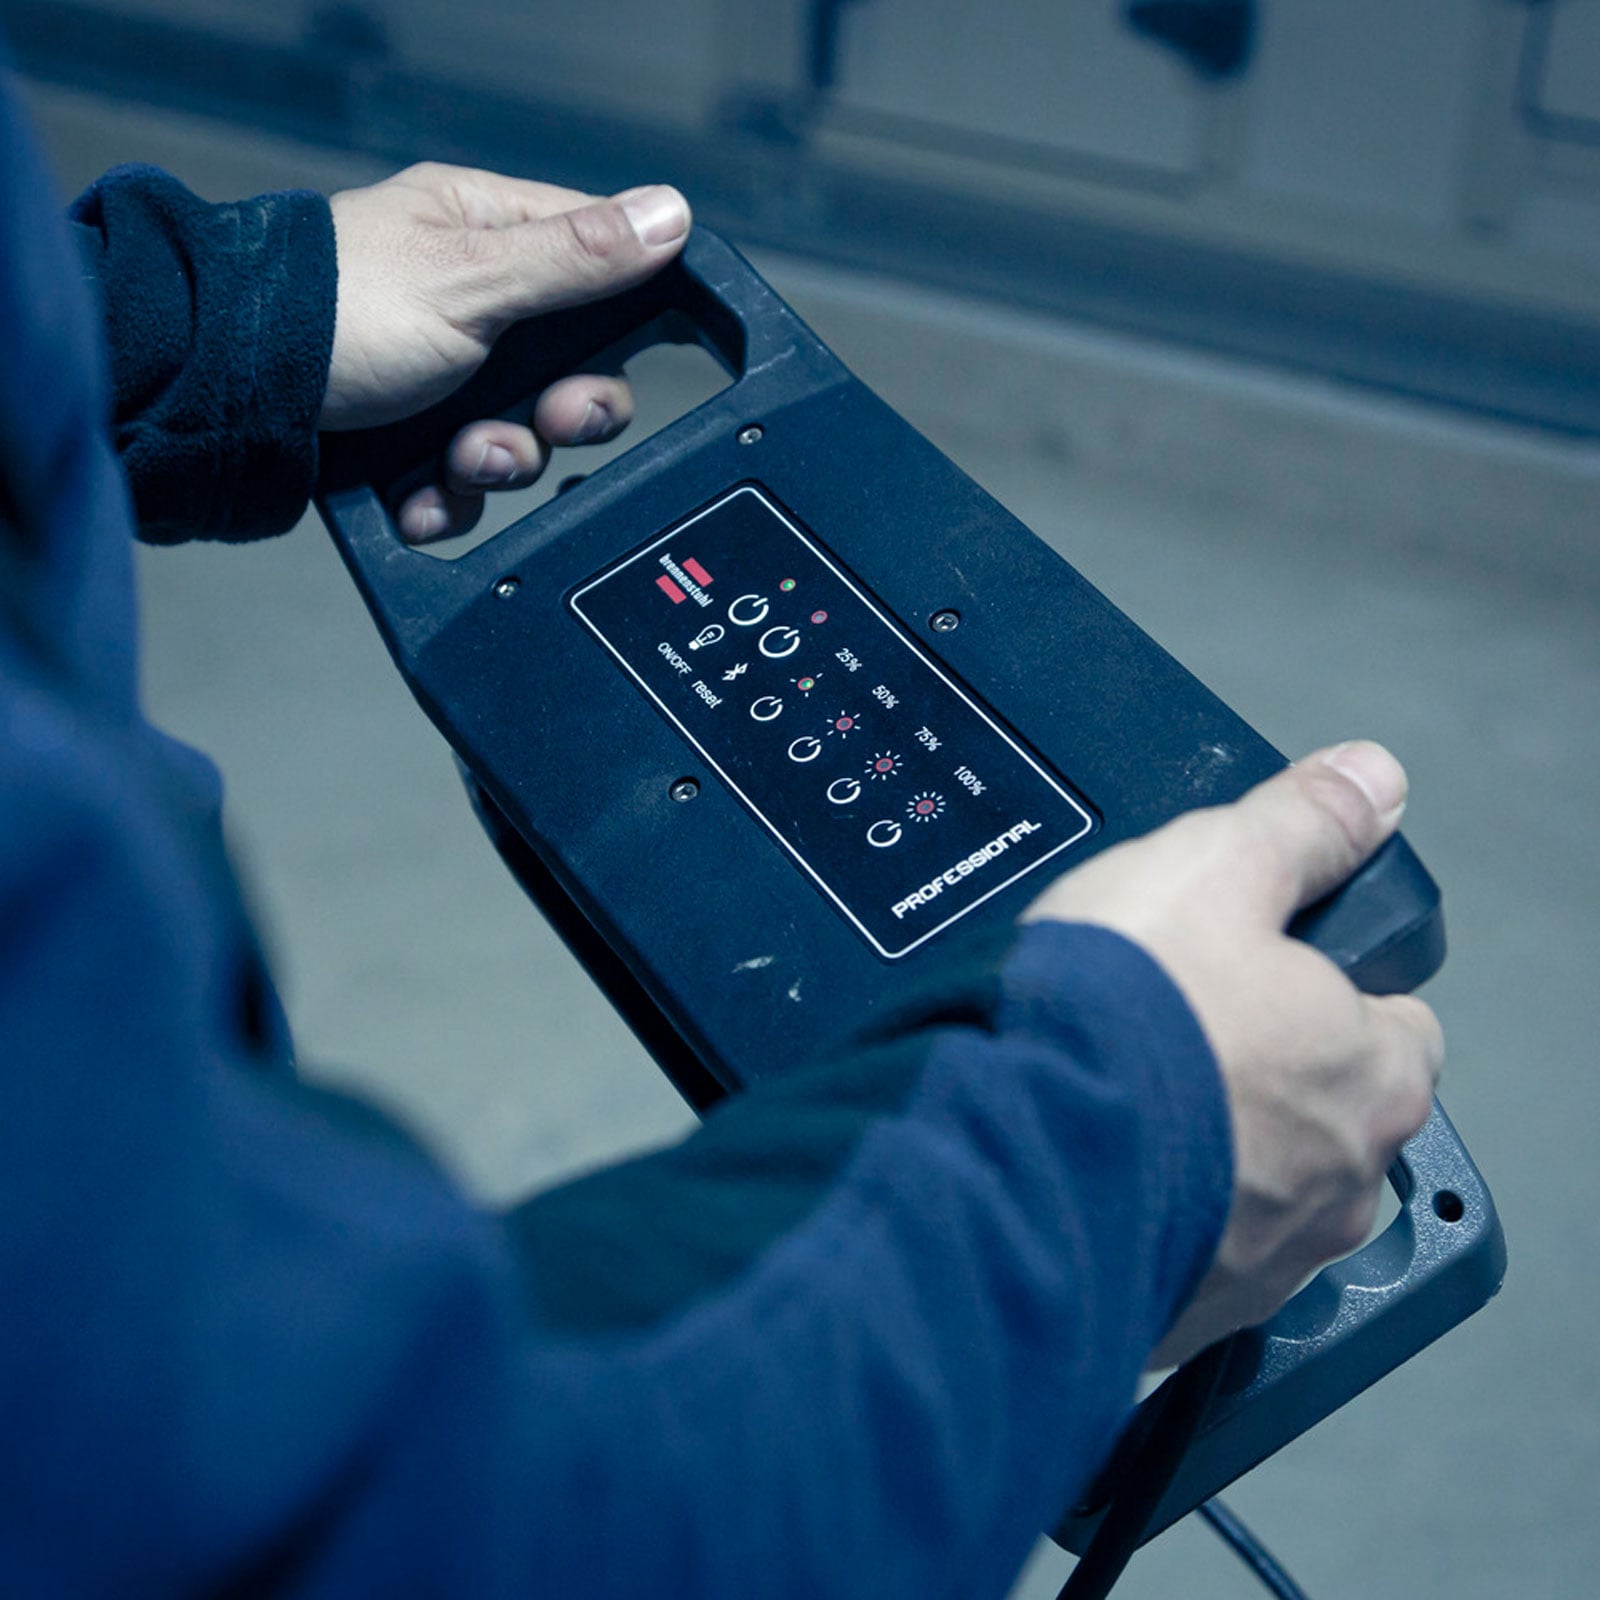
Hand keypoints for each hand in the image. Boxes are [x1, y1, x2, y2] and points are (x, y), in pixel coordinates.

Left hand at [321, 163, 690, 540]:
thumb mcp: (468, 278)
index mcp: (483, 237)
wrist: (217, 394)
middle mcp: (465, 307)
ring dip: (499, 464)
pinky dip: (447, 501)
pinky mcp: (403, 445)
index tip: (616, 359)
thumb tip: (671, 214)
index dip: (623, 320)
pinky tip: (422, 495)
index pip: (596, 266)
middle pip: (568, 373)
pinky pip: (459, 487)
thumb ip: (575, 258)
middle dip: (560, 415)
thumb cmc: (331, 311)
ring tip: (458, 460)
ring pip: (518, 441)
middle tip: (546, 421)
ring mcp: (435, 381)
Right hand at [1023, 742, 1441, 1366]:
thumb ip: (1300, 825)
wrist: (1009, 1144)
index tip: (1254, 973)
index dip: (1323, 988)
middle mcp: (1339, 1182)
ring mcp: (1262, 1260)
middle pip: (1322, 1114)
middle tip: (1167, 1029)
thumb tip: (1371, 782)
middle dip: (1258, 1077)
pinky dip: (1144, 1214)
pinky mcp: (1182, 1313)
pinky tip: (1088, 1165)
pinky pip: (1179, 1255)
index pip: (1394, 1024)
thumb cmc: (1125, 1010)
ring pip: (1253, 1193)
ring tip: (1114, 1098)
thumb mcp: (1212, 865)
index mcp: (1369, 1072)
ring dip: (1202, 1154)